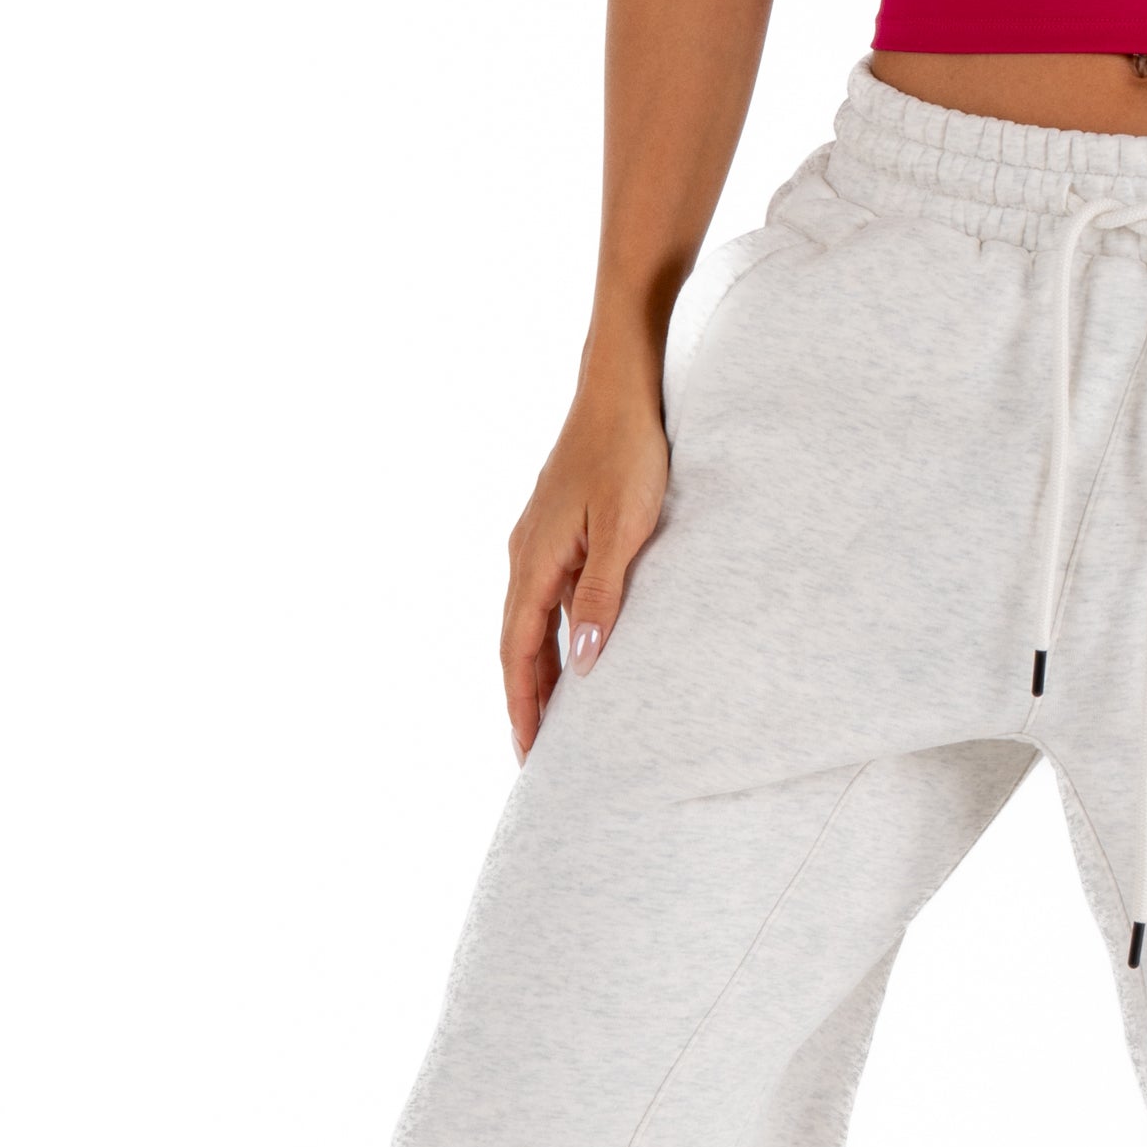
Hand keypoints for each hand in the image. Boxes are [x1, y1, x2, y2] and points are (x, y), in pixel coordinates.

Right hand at [502, 371, 669, 756]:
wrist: (619, 390)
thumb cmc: (628, 453)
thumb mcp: (625, 530)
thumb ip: (603, 597)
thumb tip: (584, 665)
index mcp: (534, 561)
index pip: (518, 652)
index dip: (523, 706)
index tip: (530, 754)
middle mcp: (525, 556)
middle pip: (517, 645)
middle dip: (526, 700)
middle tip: (539, 756)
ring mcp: (540, 542)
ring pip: (532, 623)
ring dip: (541, 671)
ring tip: (557, 720)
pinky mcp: (558, 530)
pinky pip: (548, 598)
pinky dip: (555, 635)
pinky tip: (575, 651)